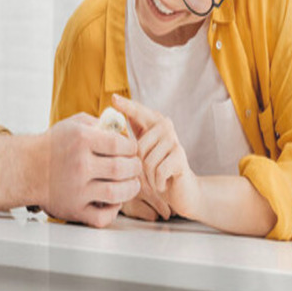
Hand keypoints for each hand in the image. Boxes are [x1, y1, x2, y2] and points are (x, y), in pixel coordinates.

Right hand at [41, 113, 140, 227]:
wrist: (26, 168)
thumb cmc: (53, 145)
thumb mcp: (74, 124)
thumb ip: (99, 123)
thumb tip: (124, 129)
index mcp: (81, 140)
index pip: (120, 144)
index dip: (131, 146)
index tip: (131, 148)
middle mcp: (79, 165)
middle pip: (122, 168)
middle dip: (135, 167)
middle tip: (135, 165)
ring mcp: (77, 190)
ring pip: (117, 193)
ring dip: (131, 188)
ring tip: (132, 183)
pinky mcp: (74, 210)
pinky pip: (102, 216)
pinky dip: (114, 210)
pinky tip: (115, 200)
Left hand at [113, 95, 200, 219]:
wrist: (182, 191)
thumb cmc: (156, 172)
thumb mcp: (142, 154)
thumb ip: (130, 140)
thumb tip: (110, 129)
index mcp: (153, 122)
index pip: (137, 111)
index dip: (126, 106)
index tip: (113, 99)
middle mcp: (165, 126)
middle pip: (138, 146)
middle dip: (138, 166)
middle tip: (146, 175)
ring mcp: (173, 139)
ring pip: (147, 161)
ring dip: (148, 177)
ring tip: (156, 179)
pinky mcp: (180, 155)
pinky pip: (158, 171)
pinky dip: (157, 183)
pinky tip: (163, 184)